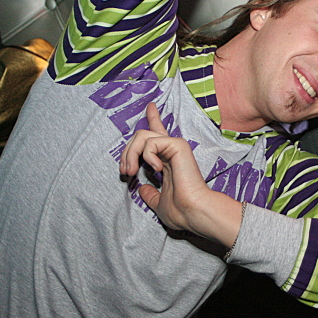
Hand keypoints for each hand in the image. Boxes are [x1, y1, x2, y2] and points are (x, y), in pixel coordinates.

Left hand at [120, 103, 241, 246]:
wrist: (192, 212)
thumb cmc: (181, 211)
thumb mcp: (159, 203)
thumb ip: (151, 194)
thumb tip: (142, 189)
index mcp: (169, 160)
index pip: (158, 135)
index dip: (153, 118)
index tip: (151, 105)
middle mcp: (172, 150)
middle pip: (141, 136)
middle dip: (126, 152)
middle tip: (125, 172)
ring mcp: (175, 146)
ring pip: (141, 136)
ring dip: (130, 154)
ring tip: (131, 172)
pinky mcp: (177, 145)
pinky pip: (150, 143)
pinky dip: (146, 156)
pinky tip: (157, 169)